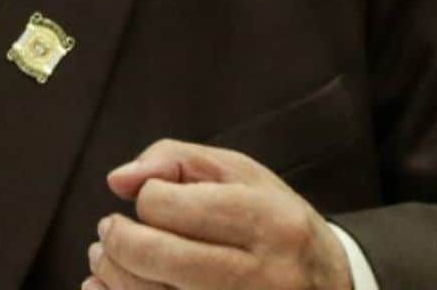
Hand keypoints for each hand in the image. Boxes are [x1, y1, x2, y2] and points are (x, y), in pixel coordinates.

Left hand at [82, 139, 352, 289]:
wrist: (332, 287)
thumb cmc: (275, 222)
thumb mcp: (239, 173)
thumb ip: (174, 160)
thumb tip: (118, 181)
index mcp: (268, 222)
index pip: (168, 206)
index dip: (148, 198)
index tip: (155, 200)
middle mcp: (262, 278)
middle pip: (156, 257)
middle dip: (117, 240)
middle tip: (108, 229)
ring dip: (112, 274)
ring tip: (104, 258)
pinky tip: (105, 288)